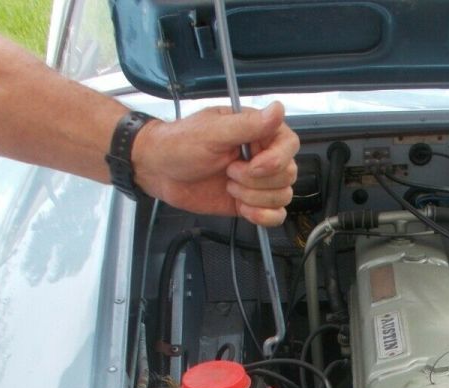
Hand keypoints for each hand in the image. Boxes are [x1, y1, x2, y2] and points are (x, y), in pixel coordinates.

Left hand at [131, 101, 298, 224]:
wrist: (159, 170)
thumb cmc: (179, 144)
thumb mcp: (213, 132)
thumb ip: (249, 124)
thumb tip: (278, 109)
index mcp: (257, 132)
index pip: (290, 145)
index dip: (276, 160)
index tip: (252, 165)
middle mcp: (262, 155)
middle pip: (288, 175)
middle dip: (257, 181)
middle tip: (229, 172)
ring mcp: (257, 181)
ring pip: (282, 196)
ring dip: (254, 197)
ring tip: (228, 186)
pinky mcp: (251, 202)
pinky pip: (275, 215)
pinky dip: (261, 216)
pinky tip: (242, 208)